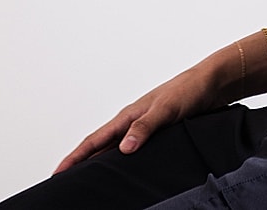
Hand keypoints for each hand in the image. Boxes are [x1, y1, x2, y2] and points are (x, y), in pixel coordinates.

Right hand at [54, 54, 228, 171]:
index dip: (76, 157)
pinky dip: (121, 163)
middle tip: (64, 181)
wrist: (208, 85)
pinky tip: (124, 174)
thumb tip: (124, 149)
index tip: (58, 172)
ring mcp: (142, 129)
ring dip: (99, 164)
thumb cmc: (186, 92)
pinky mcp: (156, 135)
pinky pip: (132, 153)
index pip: (95, 140)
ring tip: (87, 182)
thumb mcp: (165, 110)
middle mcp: (131, 123)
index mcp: (128, 116)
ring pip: (114, 150)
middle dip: (80, 163)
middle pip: (99, 147)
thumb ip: (145, 127)